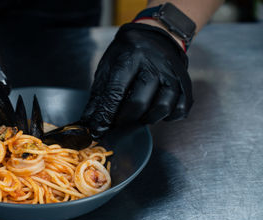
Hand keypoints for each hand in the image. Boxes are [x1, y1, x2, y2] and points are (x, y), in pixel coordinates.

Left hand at [81, 23, 192, 137]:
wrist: (158, 34)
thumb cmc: (129, 53)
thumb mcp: (108, 67)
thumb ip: (99, 96)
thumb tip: (90, 122)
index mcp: (131, 56)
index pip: (116, 92)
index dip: (105, 115)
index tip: (98, 129)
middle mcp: (155, 64)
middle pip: (139, 103)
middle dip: (124, 120)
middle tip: (116, 123)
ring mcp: (172, 74)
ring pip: (161, 108)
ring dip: (146, 119)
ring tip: (137, 115)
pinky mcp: (185, 83)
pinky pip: (180, 109)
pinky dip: (167, 117)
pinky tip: (155, 111)